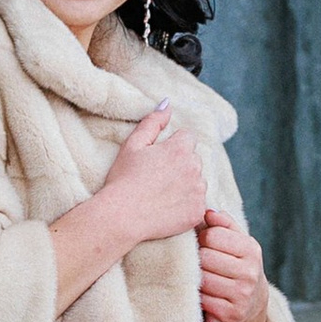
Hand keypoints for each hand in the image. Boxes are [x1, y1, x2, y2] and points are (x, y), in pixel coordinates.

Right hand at [90, 104, 209, 252]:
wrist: (122, 217)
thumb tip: (167, 104)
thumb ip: (153, 122)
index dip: (171, 148)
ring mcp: (198, 191)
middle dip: (180, 165)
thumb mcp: (133, 145)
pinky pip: (197, 204)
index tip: (157, 160)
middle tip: (156, 179)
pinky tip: (167, 209)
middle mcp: (194, 168)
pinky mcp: (198, 212)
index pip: (187, 138)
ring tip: (161, 195)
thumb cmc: (123, 180)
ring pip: (197, 182)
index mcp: (180, 149)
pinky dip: (187, 206)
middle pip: (193, 160)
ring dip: (185, 185)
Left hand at [197, 209, 268, 321]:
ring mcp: (242, 295)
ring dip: (196, 277)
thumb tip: (207, 213)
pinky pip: (202, 300)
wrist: (253, 300)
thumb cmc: (238, 264)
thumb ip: (223, 224)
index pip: (212, 236)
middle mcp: (250, 272)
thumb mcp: (238, 241)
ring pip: (202, 279)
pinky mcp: (232, 314)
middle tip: (200, 261)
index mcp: (251, 249)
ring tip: (201, 275)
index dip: (202, 238)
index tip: (204, 243)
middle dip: (198, 258)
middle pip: (205, 258)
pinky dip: (199, 295)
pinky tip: (204, 292)